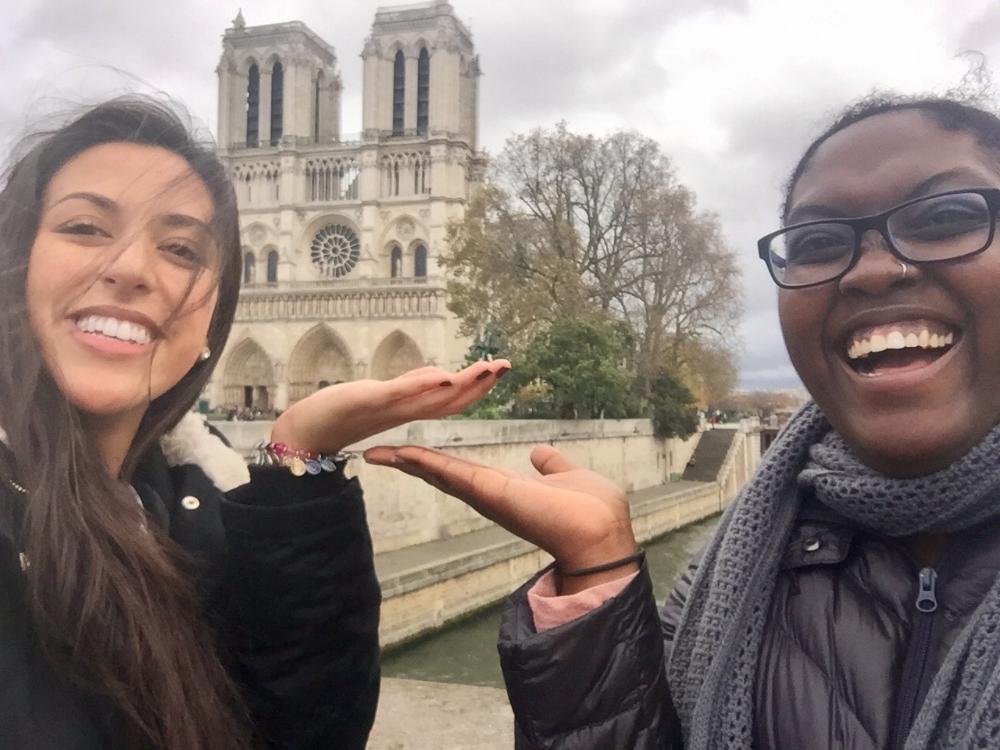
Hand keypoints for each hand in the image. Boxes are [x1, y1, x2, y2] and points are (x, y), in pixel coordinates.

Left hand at [270, 360, 509, 454]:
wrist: (303, 433)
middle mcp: (403, 411)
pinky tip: (443, 377)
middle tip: (506, 366)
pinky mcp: (368, 400)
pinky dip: (424, 386)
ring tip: (487, 368)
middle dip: (480, 383)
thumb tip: (439, 377)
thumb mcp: (382, 396)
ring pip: (433, 397)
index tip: (501, 370)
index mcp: (408, 410)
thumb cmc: (337, 415)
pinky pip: (401, 394)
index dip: (478, 386)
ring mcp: (387, 406)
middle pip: (451, 400)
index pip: (452, 399)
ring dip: (462, 383)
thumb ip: (411, 387)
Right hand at [363, 444, 638, 593]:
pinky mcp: (489, 493)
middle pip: (442, 476)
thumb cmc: (593, 511)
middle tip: (379, 452)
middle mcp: (490, 496)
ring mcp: (486, 496)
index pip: (463, 474)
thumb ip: (552, 465)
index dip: (437, 463)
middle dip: (411, 464)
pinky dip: (424, 462)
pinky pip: (450, 473)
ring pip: (439, 474)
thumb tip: (538, 452)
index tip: (411, 454)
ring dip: (409, 462)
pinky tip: (399, 453)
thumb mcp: (569, 476)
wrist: (601, 535)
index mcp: (507, 490)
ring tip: (377, 451)